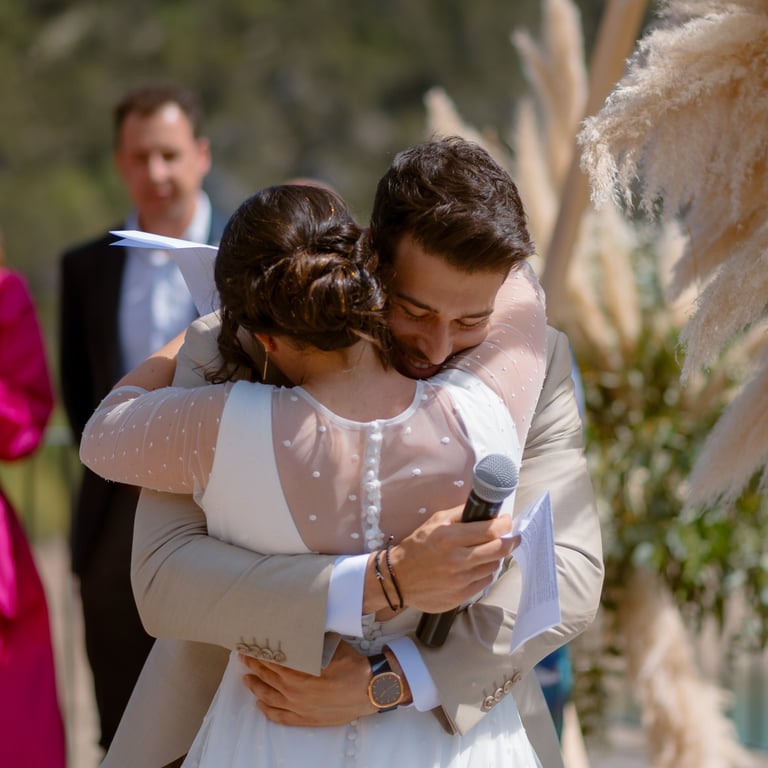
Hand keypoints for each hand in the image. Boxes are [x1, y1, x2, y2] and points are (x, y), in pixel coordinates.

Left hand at [240, 641, 394, 726]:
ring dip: (255, 685)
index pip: (270, 659)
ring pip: (268, 696)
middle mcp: (293, 690)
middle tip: (244, 655)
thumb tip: (297, 627)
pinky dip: (267, 709)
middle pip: (267, 675)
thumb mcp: (329, 645)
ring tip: (246, 677)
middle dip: (253, 664)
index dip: (258, 650)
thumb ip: (310, 639)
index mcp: (297, 671)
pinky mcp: (304, 718)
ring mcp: (297, 706)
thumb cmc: (350, 665)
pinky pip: (278, 716)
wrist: (369, 690)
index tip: (249, 643)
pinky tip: (259, 703)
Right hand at [364, 507, 517, 615]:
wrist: (398, 578)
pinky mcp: (461, 596)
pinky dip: (484, 572)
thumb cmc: (417, 546)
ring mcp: (460, 581)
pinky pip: (485, 581)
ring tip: (485, 551)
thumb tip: (487, 511)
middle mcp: (457, 560)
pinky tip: (474, 566)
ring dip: (494, 557)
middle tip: (512, 536)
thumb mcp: (435, 521)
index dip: (505, 524)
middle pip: (500, 549)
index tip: (507, 521)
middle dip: (511, 540)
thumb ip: (461, 514)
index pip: (491, 531)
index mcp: (449, 538)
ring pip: (494, 566)